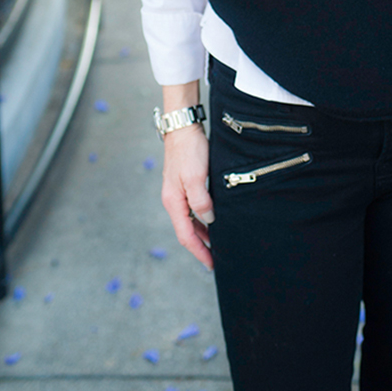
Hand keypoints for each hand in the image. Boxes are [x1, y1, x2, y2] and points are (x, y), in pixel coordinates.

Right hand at [161, 125, 214, 268]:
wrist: (183, 126)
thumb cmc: (189, 150)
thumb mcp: (196, 177)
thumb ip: (201, 201)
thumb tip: (209, 219)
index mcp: (173, 202)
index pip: (186, 235)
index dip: (199, 251)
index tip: (211, 264)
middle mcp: (174, 200)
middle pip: (187, 230)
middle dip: (201, 246)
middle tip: (217, 258)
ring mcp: (178, 192)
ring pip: (191, 219)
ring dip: (203, 232)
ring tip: (218, 243)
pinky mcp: (185, 183)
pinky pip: (194, 208)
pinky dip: (203, 218)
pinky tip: (214, 218)